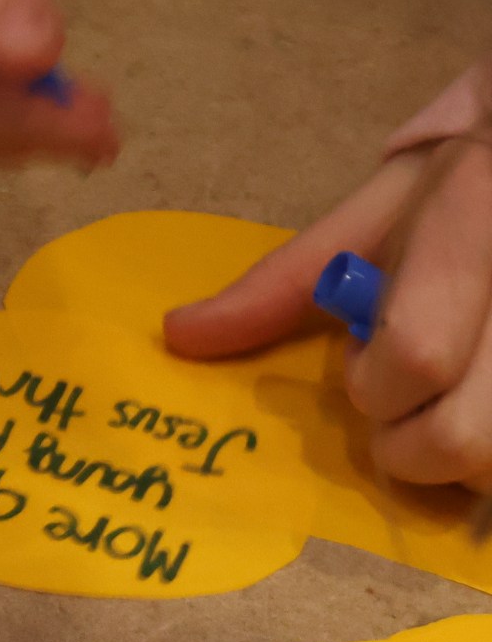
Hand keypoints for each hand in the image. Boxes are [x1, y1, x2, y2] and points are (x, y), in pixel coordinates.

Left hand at [166, 133, 491, 490]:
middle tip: (409, 400)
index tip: (368, 359)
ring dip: (467, 459)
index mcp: (473, 224)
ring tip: (457, 403)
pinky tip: (482, 404)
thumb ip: (281, 282)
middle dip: (414, 444)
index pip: (413, 357)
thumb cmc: (463, 182)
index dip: (375, 383)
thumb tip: (180, 335)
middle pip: (464, 439)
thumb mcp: (381, 210)